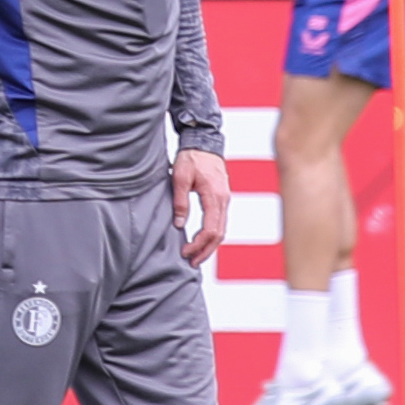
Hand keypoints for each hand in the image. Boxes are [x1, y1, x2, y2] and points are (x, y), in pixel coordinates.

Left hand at [171, 147, 229, 263]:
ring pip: (222, 230)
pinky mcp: (222, 199)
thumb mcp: (180, 178)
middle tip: (191, 262)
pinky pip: (220, 222)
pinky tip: (202, 241)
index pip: (210, 229)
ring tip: (196, 256)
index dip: (198, 244)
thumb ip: (180, 202)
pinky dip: (212, 235)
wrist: (204, 142)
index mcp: (215, 197)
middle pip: (219, 234)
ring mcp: (225, 200)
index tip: (185, 251)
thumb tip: (179, 224)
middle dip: (205, 251)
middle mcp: (224, 200)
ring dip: (210, 245)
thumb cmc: (192, 158)